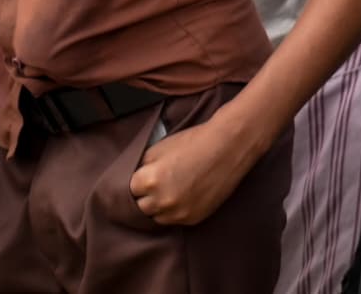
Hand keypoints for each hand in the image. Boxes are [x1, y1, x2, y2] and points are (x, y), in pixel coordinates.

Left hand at [128, 114, 265, 226]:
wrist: (231, 144)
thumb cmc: (195, 141)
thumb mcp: (160, 148)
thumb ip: (142, 167)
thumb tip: (133, 181)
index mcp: (149, 181)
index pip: (129, 191)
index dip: (140, 181)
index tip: (148, 175)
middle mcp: (162, 201)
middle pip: (141, 207)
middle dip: (148, 196)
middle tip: (162, 182)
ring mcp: (179, 212)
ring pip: (158, 217)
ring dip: (162, 206)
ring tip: (175, 189)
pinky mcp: (194, 218)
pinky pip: (176, 220)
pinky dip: (178, 210)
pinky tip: (188, 194)